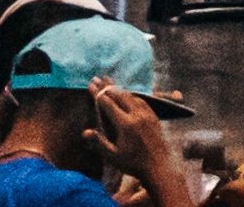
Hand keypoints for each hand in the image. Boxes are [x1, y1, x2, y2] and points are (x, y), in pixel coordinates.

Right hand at [98, 89, 189, 204]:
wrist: (158, 166)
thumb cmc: (132, 163)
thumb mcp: (112, 156)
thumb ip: (98, 143)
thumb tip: (85, 132)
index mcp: (125, 124)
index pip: (109, 104)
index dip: (98, 94)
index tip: (91, 85)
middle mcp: (137, 115)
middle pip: (120, 95)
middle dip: (107, 86)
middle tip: (98, 78)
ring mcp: (147, 114)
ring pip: (131, 96)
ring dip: (119, 89)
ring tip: (109, 83)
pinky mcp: (153, 116)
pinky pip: (141, 100)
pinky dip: (131, 95)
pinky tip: (127, 95)